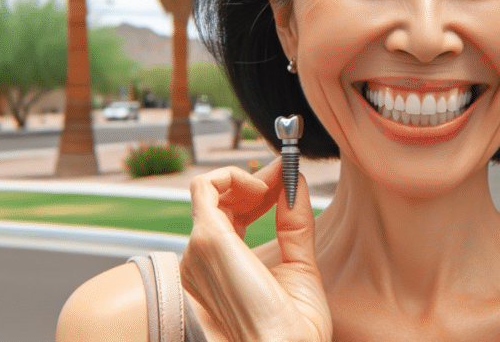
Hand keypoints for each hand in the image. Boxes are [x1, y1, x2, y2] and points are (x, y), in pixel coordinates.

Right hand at [181, 160, 331, 341]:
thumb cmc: (295, 325)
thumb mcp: (299, 263)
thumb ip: (294, 223)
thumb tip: (296, 183)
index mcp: (222, 267)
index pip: (229, 215)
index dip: (258, 191)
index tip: (287, 179)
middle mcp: (203, 259)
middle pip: (218, 199)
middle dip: (255, 178)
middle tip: (286, 174)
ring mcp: (201, 249)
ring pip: (210, 188)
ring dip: (250, 175)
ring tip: (280, 179)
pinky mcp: (208, 240)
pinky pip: (204, 185)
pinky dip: (235, 173)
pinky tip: (263, 185)